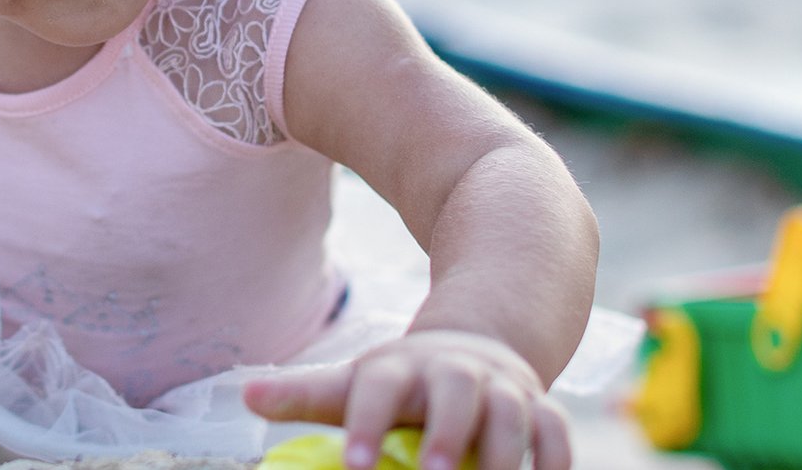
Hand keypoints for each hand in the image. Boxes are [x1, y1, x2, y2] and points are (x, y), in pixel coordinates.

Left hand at [244, 330, 569, 469]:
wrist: (476, 343)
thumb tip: (245, 396)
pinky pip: (557, 433)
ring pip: (511, 414)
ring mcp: (502, 389)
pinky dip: (557, 460)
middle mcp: (454, 373)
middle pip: (453, 395)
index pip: (377, 388)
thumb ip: (306, 395)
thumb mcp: (355, 382)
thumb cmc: (403, 381)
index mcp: (399, 368)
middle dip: (445, 436)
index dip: (365, 423)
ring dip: (504, 454)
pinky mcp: (541, 408)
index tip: (354, 464)